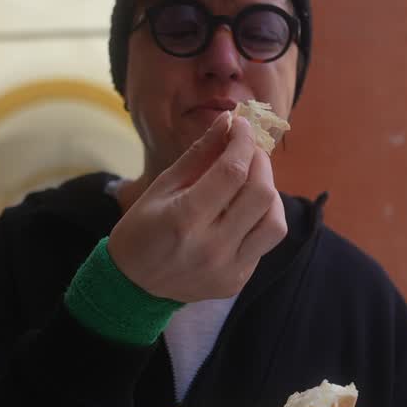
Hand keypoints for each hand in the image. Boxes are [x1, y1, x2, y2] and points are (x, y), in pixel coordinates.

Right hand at [107, 113, 286, 301]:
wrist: (132, 285)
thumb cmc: (142, 229)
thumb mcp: (161, 187)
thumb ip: (198, 155)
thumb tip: (227, 121)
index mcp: (185, 220)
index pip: (232, 172)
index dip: (243, 141)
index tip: (241, 125)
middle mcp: (211, 247)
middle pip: (261, 194)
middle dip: (260, 162)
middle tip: (249, 151)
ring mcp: (228, 269)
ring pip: (275, 222)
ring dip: (269, 193)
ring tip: (253, 181)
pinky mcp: (237, 281)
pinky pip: (265, 243)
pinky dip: (260, 219)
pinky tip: (243, 211)